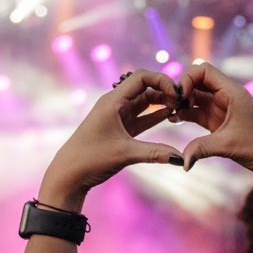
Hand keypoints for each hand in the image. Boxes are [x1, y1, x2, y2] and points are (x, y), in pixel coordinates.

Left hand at [39, 69, 182, 210]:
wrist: (69, 175)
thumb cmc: (90, 159)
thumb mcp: (125, 154)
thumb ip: (155, 153)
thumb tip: (181, 159)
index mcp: (113, 100)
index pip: (142, 77)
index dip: (162, 80)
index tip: (177, 93)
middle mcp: (115, 104)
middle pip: (145, 86)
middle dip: (165, 90)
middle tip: (183, 101)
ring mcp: (117, 116)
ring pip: (144, 101)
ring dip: (161, 102)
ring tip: (181, 107)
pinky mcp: (120, 128)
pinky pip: (141, 116)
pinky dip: (155, 115)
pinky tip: (170, 115)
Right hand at [171, 62, 252, 179]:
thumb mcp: (229, 145)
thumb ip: (201, 149)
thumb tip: (182, 162)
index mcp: (232, 92)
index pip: (204, 70)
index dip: (187, 79)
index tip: (180, 97)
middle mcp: (226, 96)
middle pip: (197, 81)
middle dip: (181, 90)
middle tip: (170, 106)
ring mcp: (221, 108)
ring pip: (195, 97)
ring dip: (181, 103)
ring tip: (169, 114)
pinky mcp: (219, 121)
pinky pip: (197, 111)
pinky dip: (185, 113)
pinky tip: (174, 120)